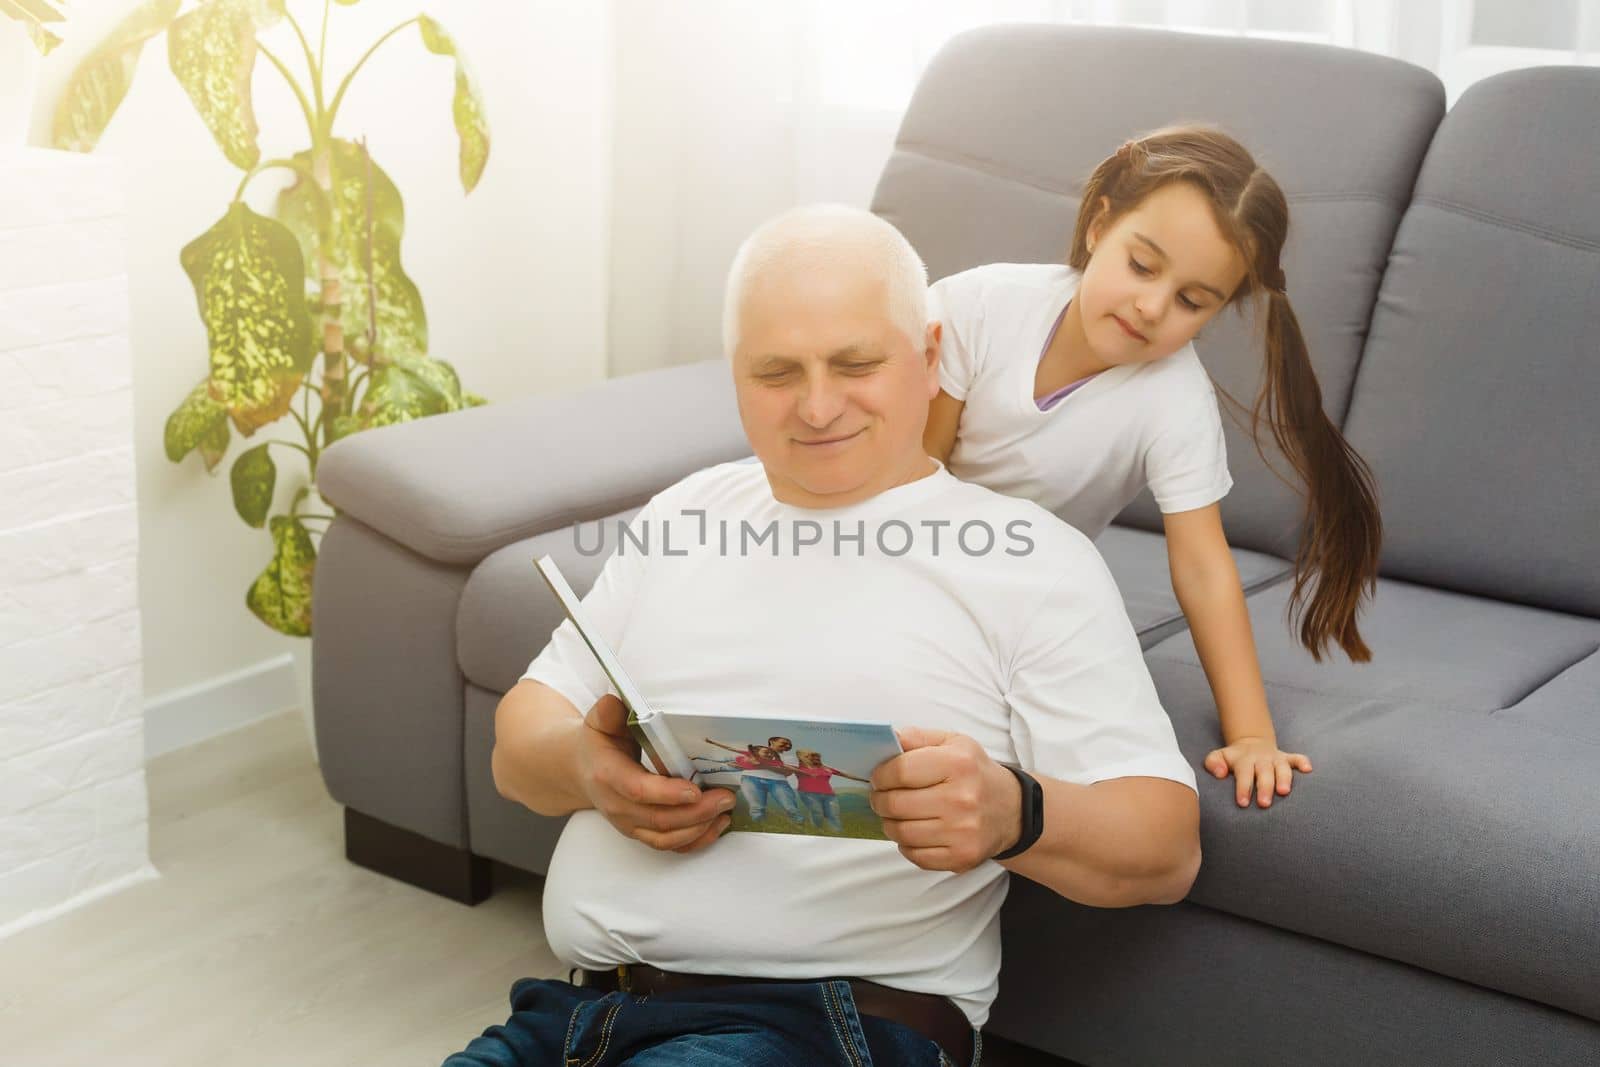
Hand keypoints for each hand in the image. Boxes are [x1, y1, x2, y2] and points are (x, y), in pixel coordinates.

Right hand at [578, 695, 733, 850]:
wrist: (582, 770)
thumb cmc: (598, 743)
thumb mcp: (599, 722)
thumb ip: (609, 712)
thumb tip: (619, 702)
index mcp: (608, 775)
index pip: (638, 790)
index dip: (667, 794)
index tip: (695, 790)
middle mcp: (617, 806)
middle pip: (659, 819)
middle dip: (697, 812)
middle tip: (726, 797)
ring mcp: (629, 824)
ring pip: (666, 838)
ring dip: (699, 828)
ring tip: (726, 810)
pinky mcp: (640, 833)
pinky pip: (669, 846)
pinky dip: (695, 840)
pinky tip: (716, 826)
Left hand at [870, 726, 1020, 872]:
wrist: (1011, 809)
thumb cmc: (973, 772)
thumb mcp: (952, 743)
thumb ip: (916, 737)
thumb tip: (885, 740)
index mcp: (958, 763)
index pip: (900, 771)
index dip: (881, 775)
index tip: (878, 777)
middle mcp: (962, 798)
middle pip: (896, 804)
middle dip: (880, 800)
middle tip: (881, 797)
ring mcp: (963, 832)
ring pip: (901, 832)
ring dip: (890, 823)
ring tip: (895, 814)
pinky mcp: (961, 857)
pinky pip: (915, 855)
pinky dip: (906, 845)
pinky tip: (914, 832)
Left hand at [1204, 736, 1311, 807]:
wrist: (1250, 744)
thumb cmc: (1233, 759)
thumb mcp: (1218, 756)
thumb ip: (1213, 763)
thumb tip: (1220, 774)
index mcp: (1244, 760)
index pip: (1243, 774)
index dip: (1243, 788)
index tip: (1243, 803)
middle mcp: (1261, 759)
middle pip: (1264, 773)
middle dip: (1265, 788)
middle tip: (1264, 804)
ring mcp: (1276, 758)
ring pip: (1282, 767)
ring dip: (1284, 778)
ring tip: (1284, 792)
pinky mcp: (1287, 758)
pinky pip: (1297, 758)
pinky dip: (1303, 762)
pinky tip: (1308, 770)